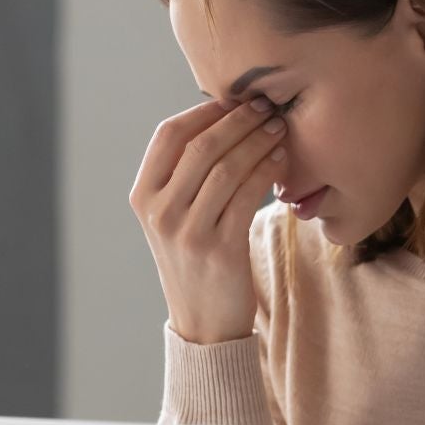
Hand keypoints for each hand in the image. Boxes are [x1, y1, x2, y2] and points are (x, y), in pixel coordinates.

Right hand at [129, 94, 288, 343]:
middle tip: (267, 107)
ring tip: (279, 128)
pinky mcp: (219, 249)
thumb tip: (221, 117)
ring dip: (258, 140)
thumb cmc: (196, 260)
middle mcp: (159, 212)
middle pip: (201, 145)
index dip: (203, 112)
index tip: (235, 100)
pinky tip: (281, 159)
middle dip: (238, 120)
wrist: (204, 323)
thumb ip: (184, 175)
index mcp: (143, 197)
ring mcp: (187, 232)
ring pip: (227, 166)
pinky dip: (266, 169)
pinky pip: (247, 194)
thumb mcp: (174, 218)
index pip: (168, 135)